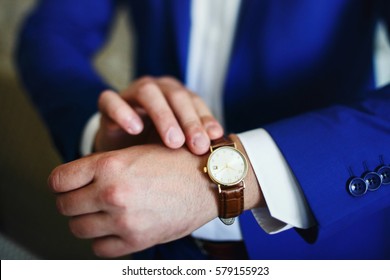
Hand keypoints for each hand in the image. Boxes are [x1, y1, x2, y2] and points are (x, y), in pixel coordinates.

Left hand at [48, 136, 262, 257]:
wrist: (207, 181)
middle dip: (70, 202)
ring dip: (85, 221)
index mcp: (109, 165)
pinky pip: (99, 248)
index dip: (60, 183)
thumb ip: (101, 167)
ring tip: (100, 213)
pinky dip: (102, 240)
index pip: (58, 180)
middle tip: (83, 199)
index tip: (67, 185)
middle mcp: (112, 193)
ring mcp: (123, 220)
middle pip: (64, 206)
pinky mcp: (137, 240)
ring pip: (78, 228)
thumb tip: (72, 182)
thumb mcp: (135, 152)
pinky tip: (113, 228)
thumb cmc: (174, 163)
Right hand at [95, 76, 222, 153]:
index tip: (215, 139)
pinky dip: (123, 112)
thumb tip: (222, 152)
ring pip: (148, 93)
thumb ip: (195, 141)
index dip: (205, 119)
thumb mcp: (178, 143)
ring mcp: (131, 93)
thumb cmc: (154, 145)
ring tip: (173, 142)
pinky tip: (135, 129)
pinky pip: (111, 100)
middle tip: (197, 145)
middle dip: (188, 120)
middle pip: (175, 95)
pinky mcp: (108, 102)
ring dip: (163, 115)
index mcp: (176, 95)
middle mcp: (157, 89)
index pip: (194, 101)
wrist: (121, 149)